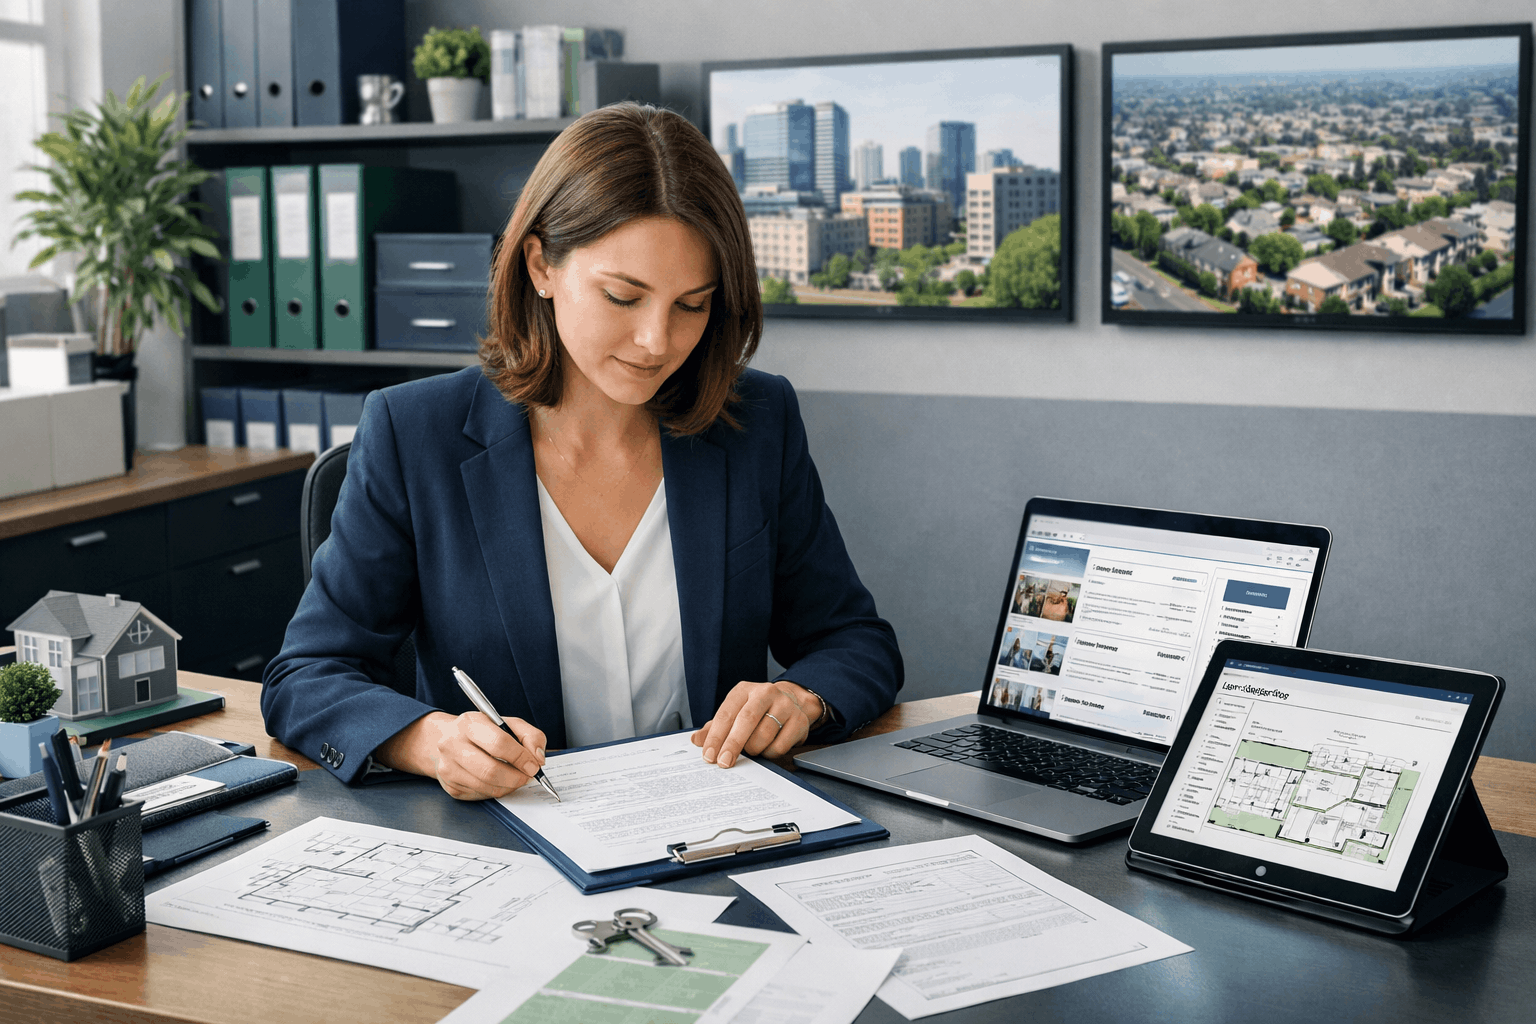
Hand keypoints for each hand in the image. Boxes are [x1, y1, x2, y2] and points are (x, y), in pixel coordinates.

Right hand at [376, 711, 547, 799]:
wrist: (448, 739)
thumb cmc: (483, 731)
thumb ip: (530, 735)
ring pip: (486, 786)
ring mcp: (448, 767)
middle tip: (528, 776)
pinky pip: (480, 794)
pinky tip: (499, 781)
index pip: (499, 743)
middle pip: (490, 770)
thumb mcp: (507, 723)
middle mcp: (452, 744)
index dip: (521, 757)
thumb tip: (538, 758)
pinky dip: (496, 791)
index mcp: (470, 723)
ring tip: (516, 778)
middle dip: (516, 777)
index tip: (534, 765)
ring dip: (509, 786)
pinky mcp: (450, 785)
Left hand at [690, 681, 823, 767]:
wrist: (792, 702)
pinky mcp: (799, 720)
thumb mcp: (734, 713)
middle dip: (733, 744)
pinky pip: (780, 745)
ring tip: (751, 749)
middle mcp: (765, 693)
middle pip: (746, 720)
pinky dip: (769, 753)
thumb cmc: (757, 711)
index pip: (726, 713)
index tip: (709, 755)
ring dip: (753, 749)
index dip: (715, 736)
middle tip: (724, 762)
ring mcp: (785, 705)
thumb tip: (696, 740)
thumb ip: (714, 727)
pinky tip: (767, 748)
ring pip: (764, 735)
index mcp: (744, 690)